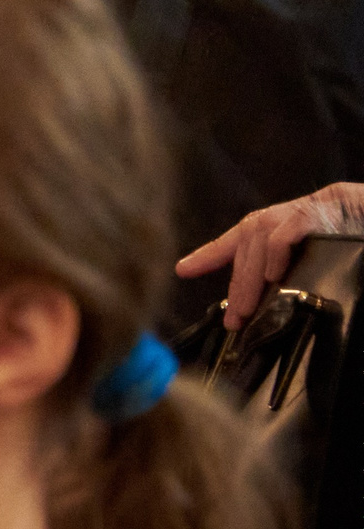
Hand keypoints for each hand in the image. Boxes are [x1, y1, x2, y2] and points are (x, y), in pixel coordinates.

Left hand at [177, 183, 363, 328]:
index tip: (182, 270)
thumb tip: (256, 299)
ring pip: (255, 252)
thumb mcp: (288, 248)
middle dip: (236, 293)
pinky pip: (280, 239)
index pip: (224, 245)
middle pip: (242, 260)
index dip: (202, 257)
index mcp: (255, 229)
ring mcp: (282, 218)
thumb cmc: (321, 229)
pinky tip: (273, 276)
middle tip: (233, 322)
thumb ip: (270, 266)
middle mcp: (263, 222)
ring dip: (250, 283)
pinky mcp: (303, 217)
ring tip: (246, 309)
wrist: (350, 207)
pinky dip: (274, 257)